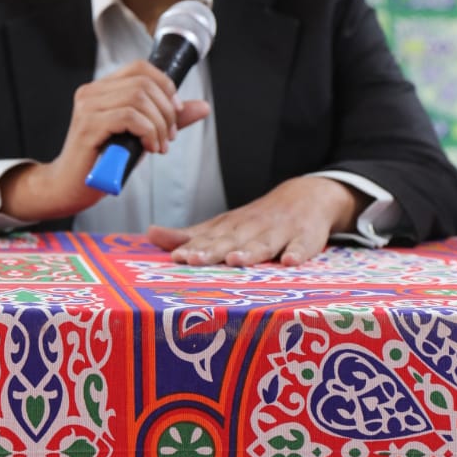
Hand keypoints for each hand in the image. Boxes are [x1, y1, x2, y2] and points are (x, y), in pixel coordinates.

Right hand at [0, 60, 209, 220]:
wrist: (71, 187)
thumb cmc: (103, 161)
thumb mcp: (141, 135)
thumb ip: (168, 119)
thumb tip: (202, 107)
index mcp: (101, 89)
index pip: (140, 68)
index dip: (165, 85)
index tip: (175, 112)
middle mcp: (91, 92)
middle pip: (144, 83)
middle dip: (166, 111)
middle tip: (169, 137)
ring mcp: (87, 107)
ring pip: (138, 98)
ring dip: (159, 125)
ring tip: (159, 146)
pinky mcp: (88, 126)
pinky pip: (129, 117)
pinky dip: (148, 132)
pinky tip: (148, 148)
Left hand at [147, 177, 368, 266]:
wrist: (306, 195)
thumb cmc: (257, 219)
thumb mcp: (223, 225)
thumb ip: (189, 234)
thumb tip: (150, 234)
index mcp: (231, 226)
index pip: (210, 238)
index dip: (194, 247)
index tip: (178, 257)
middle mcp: (252, 227)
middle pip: (232, 240)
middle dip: (214, 250)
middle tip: (196, 260)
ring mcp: (280, 232)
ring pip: (264, 243)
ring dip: (251, 251)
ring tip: (236, 260)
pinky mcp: (306, 238)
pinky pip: (303, 246)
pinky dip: (298, 252)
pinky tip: (291, 261)